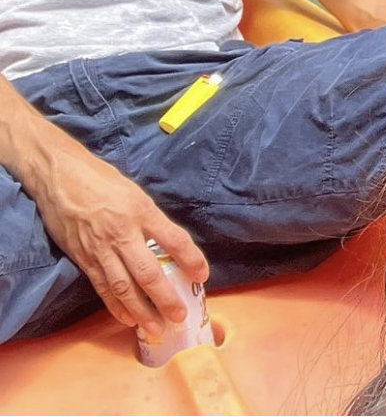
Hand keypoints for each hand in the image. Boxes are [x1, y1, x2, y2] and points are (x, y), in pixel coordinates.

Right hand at [25, 137, 207, 334]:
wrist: (61, 178)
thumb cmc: (101, 180)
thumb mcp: (134, 192)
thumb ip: (150, 218)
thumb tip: (166, 242)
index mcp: (141, 211)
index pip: (173, 239)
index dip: (190, 259)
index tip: (203, 275)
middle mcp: (123, 233)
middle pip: (148, 272)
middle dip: (165, 297)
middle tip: (179, 315)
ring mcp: (102, 249)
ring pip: (124, 287)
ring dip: (141, 311)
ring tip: (156, 328)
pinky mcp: (84, 259)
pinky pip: (103, 288)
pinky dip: (116, 306)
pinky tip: (127, 319)